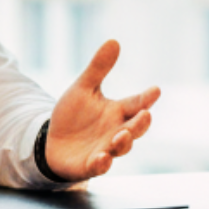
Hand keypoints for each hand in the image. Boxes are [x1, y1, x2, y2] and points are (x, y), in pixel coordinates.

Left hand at [43, 39, 159, 180]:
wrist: (52, 142)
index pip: (136, 104)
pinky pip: (99, 166)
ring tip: (122, 135)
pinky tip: (102, 157)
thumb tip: (114, 41)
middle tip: (145, 115)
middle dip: (140, 123)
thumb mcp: (83, 89)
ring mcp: (105, 149)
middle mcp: (116, 131)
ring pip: (121, 148)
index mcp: (117, 112)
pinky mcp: (90, 165)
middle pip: (134, 128)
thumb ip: (98, 69)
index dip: (146, 98)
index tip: (156, 90)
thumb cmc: (73, 116)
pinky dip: (102, 163)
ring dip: (124, 143)